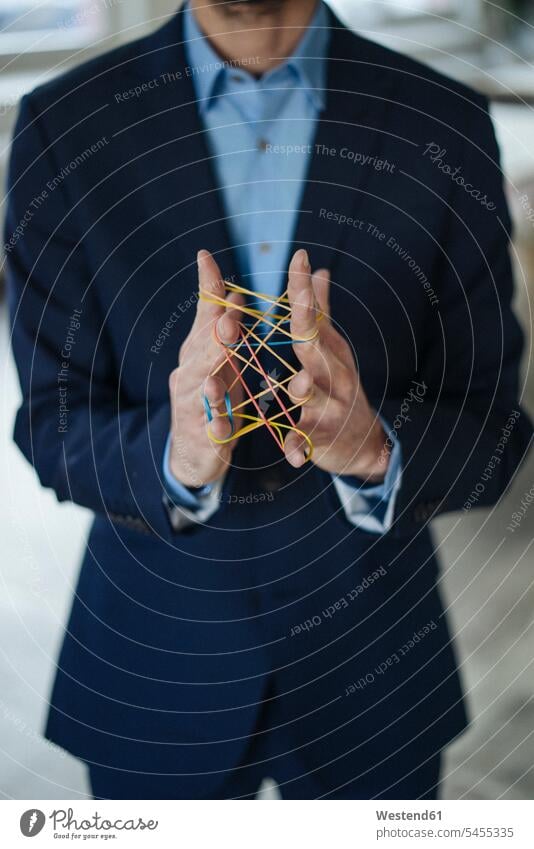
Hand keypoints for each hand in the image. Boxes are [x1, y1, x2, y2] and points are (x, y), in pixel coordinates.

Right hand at [168, 250, 242, 487]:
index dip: (207, 291)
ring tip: (215, 380)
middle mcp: (190, 376)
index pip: (204, 317)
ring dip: (210, 385)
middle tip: (229, 323)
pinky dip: (216, 430)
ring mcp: (193, 408)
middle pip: (201, 354)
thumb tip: (229, 287)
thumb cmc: (212, 397)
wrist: (192, 452)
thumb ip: (221, 325)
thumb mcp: (218, 359)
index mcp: (197, 353)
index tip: (207, 258)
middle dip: (215, 339)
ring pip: (202, 394)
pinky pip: (211, 433)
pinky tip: (223, 429)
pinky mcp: (203, 439)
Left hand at [284, 249, 389, 480]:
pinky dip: (300, 447)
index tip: (298, 256)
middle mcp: (332, 375)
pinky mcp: (322, 438)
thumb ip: (320, 313)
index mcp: (328, 351)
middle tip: (295, 303)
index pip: (313, 314)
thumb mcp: (332, 350)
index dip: (304, 288)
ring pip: (312, 395)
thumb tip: (318, 270)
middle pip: (314, 346)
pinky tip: (293, 455)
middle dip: (304, 324)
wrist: (365, 443)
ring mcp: (329, 406)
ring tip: (297, 384)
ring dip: (304, 389)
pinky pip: (308, 441)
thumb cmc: (339, 387)